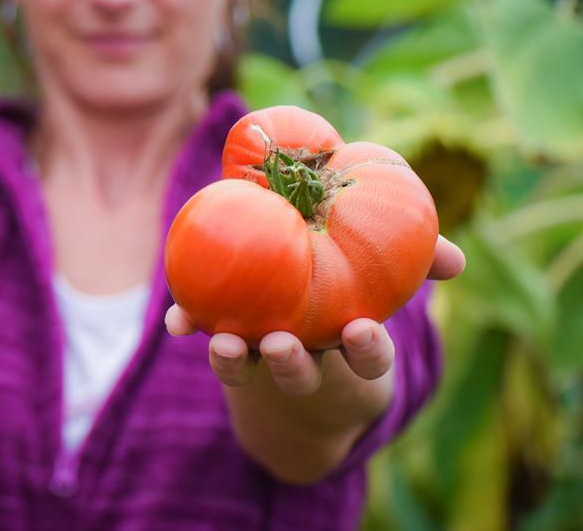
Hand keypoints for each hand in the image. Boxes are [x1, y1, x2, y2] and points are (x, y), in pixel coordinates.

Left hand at [165, 234, 464, 395]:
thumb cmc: (352, 287)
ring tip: (222, 343)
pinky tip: (178, 320)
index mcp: (348, 341)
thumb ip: (417, 262)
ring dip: (233, 361)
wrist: (301, 311)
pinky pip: (208, 343)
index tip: (362, 330)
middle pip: (300, 374)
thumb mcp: (384, 276)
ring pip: (249, 369)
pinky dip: (191, 329)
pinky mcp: (229, 346)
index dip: (366, 349)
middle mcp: (307, 357)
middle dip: (290, 365)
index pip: (367, 356)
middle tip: (280, 344)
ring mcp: (264, 356)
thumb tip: (458, 261)